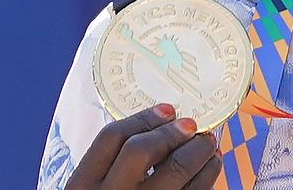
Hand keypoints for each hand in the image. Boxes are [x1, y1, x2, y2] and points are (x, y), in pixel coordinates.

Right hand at [65, 104, 220, 189]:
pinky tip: (210, 166)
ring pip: (177, 168)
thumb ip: (113, 167)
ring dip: (200, 149)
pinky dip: (209, 173)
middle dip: (172, 132)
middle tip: (192, 125)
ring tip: (207, 143)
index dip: (143, 118)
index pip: (110, 138)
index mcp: (82, 187)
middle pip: (142, 149)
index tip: (167, 110)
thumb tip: (161, 126)